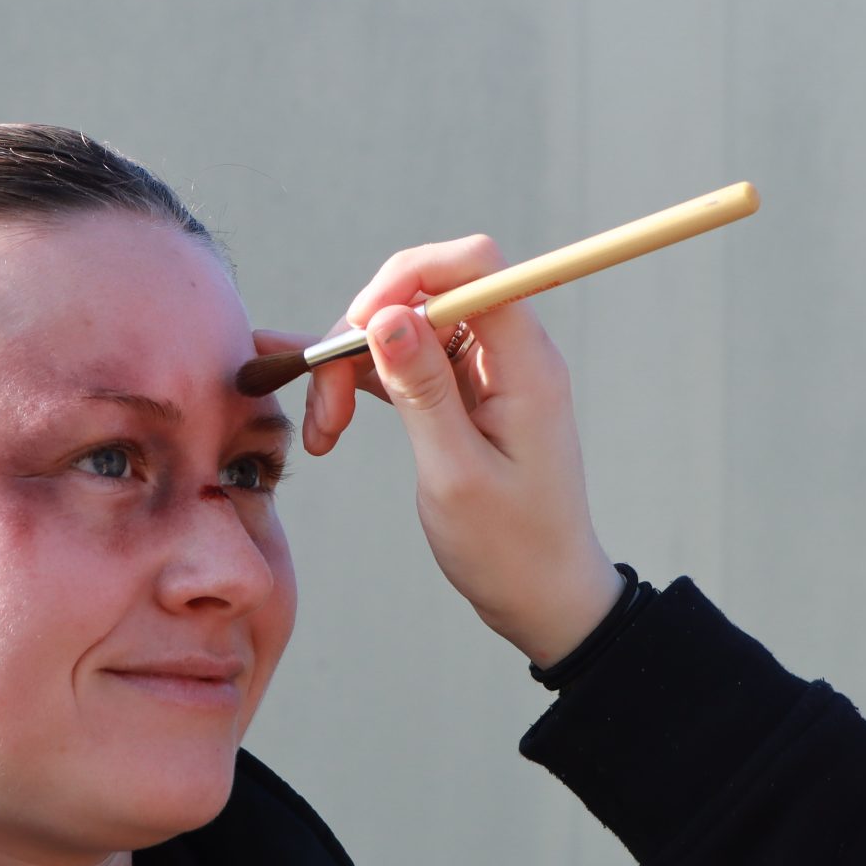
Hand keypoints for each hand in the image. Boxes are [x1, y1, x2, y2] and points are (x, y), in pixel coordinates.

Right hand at [254, 234, 621, 668]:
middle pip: (423, 296)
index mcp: (524, 365)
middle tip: (326, 413)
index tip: (356, 331)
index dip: (406, 278)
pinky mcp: (462, 396)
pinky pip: (404, 364)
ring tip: (322, 433)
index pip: (472, 267)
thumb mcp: (456, 475)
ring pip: (403, 330)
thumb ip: (422, 391)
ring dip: (352, 370)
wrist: (543, 599)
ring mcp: (484, 375)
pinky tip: (322, 417)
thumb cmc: (510, 548)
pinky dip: (362, 385)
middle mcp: (508, 356)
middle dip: (362, 338)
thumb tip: (388, 316)